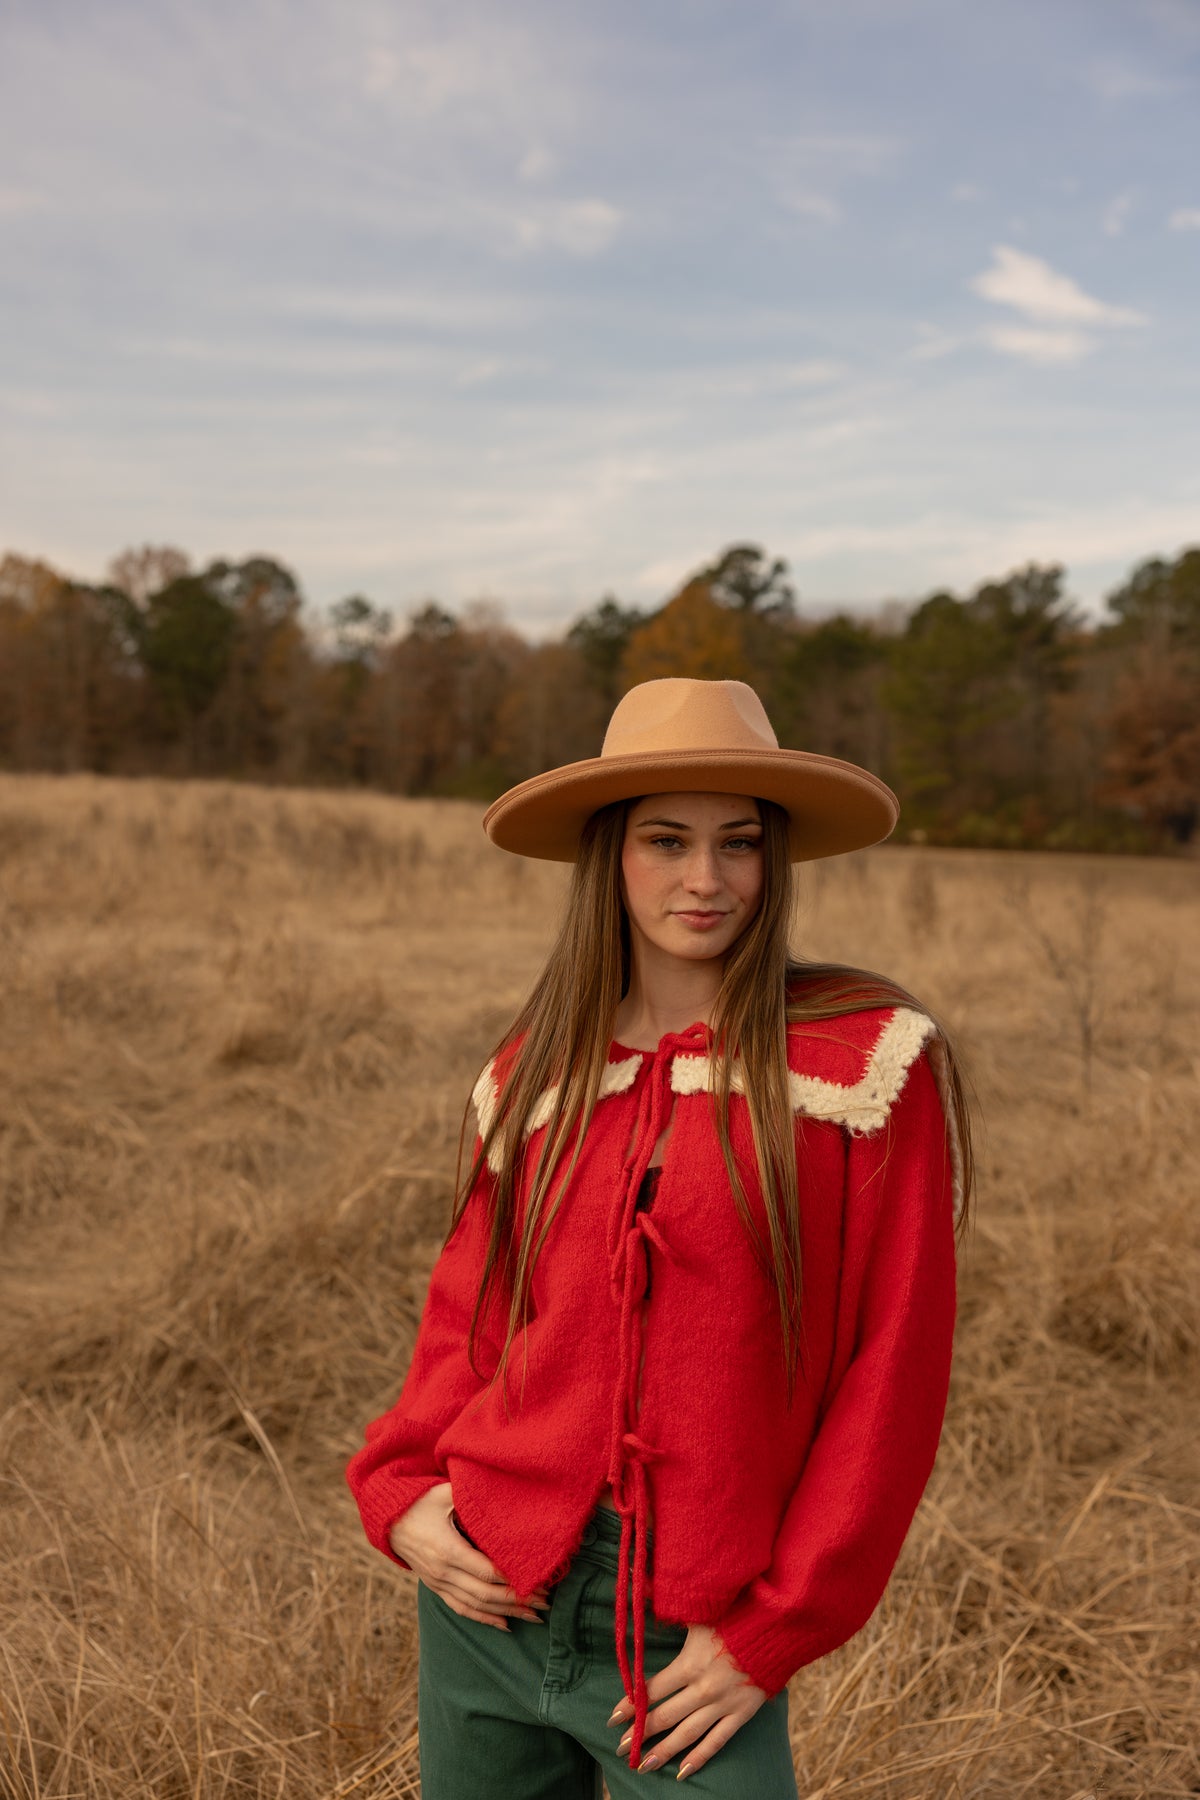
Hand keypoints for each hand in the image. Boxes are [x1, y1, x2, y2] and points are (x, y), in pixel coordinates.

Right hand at [388, 1482, 550, 1630]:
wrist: (388, 1520)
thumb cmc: (419, 1501)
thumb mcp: (444, 1493)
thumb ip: (471, 1496)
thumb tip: (505, 1491)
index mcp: (448, 1550)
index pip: (487, 1572)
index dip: (514, 1580)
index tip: (540, 1581)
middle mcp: (443, 1572)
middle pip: (486, 1594)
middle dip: (518, 1600)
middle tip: (547, 1602)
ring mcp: (438, 1583)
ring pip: (476, 1605)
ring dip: (507, 1613)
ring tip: (535, 1617)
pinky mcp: (435, 1587)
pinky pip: (461, 1608)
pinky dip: (484, 1618)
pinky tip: (506, 1625)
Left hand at [607, 1622, 768, 1776]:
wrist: (777, 1629)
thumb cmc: (736, 1615)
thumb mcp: (700, 1613)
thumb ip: (672, 1609)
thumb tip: (640, 1587)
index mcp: (689, 1663)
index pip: (652, 1690)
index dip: (631, 1705)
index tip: (613, 1718)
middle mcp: (703, 1688)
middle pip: (665, 1716)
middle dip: (640, 1733)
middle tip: (620, 1748)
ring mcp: (723, 1704)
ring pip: (687, 1734)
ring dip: (664, 1751)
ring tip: (643, 1765)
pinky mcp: (741, 1714)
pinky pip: (717, 1741)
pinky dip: (699, 1758)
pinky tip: (682, 1772)